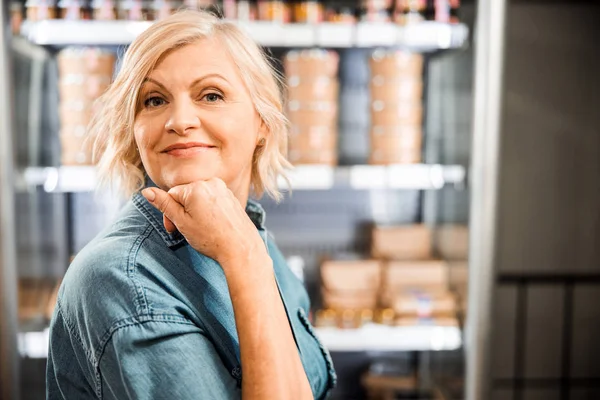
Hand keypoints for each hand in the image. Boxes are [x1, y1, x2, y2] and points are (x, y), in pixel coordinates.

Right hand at [141, 178, 266, 265]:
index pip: (172, 195)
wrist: (241, 248)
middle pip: (185, 194)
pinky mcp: (231, 196)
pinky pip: (212, 199)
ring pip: (198, 197)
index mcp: (196, 187)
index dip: (170, 213)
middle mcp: (210, 182)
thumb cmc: (211, 238)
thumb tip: (146, 191)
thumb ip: (164, 205)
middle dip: (182, 212)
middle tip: (187, 231)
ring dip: (194, 211)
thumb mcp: (182, 222)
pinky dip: (208, 210)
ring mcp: (223, 188)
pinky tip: (212, 225)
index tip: (174, 229)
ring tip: (202, 229)